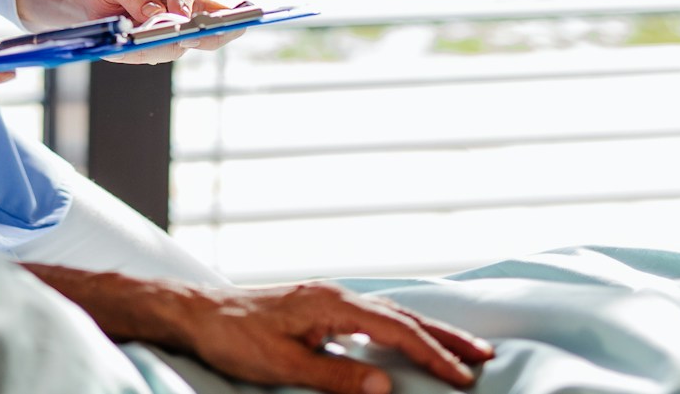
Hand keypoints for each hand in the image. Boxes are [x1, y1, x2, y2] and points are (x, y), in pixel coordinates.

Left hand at [26, 267, 492, 393]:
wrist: (194, 312)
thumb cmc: (233, 337)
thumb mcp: (284, 365)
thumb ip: (336, 377)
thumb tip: (386, 388)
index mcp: (330, 303)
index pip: (396, 329)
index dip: (433, 355)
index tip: (465, 378)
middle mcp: (333, 294)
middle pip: (401, 315)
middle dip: (444, 337)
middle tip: (485, 356)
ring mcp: (325, 298)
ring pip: (388, 314)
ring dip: (425, 332)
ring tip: (459, 349)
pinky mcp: (316, 307)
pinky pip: (370, 317)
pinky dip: (398, 329)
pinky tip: (407, 342)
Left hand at [61, 0, 244, 63]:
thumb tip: (156, 15)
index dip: (184, 1)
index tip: (180, 16)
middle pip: (215, 16)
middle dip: (209, 31)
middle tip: (188, 40)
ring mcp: (184, 23)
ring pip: (187, 42)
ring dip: (160, 48)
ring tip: (128, 48)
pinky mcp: (173, 42)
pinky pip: (165, 52)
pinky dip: (146, 53)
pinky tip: (123, 51)